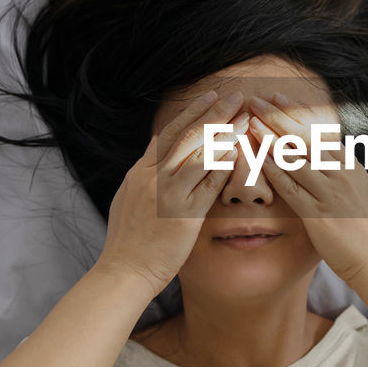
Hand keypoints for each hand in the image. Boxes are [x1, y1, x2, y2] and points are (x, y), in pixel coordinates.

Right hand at [96, 89, 246, 293]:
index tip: (211, 95)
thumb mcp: (127, 197)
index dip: (193, 112)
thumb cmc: (127, 241)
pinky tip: (240, 153)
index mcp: (140, 172)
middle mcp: (153, 177)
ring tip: (245, 119)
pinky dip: (223, 167)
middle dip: (214, 113)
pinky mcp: (183, 215)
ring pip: (200, 155)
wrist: (123, 271)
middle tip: (235, 95)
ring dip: (225, 134)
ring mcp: (168, 195)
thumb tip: (155, 145)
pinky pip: (208, 185)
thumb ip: (143, 171)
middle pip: (188, 136)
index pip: (170, 132)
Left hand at [245, 91, 367, 285]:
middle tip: (257, 100)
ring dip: (270, 138)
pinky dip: (274, 171)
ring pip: (295, 158)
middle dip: (278, 116)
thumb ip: (339, 172)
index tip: (277, 99)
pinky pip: (291, 188)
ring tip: (251, 122)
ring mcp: (331, 192)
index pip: (318, 131)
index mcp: (349, 164)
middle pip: (304, 137)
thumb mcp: (358, 190)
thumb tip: (321, 157)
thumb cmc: (367, 228)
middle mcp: (341, 173)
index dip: (295, 113)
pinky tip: (259, 159)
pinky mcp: (319, 214)